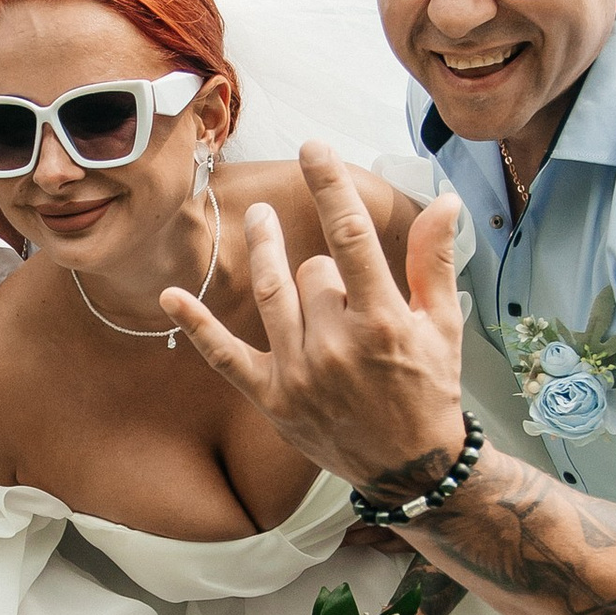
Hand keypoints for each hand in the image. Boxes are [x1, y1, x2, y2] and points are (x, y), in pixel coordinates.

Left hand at [163, 143, 473, 503]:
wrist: (410, 467)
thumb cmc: (429, 388)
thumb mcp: (443, 324)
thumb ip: (434, 260)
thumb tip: (443, 200)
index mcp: (382, 322)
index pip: (350, 238)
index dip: (330, 187)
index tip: (313, 147)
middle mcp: (336, 346)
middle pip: (313, 271)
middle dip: (329, 271)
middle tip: (346, 293)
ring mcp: (299, 374)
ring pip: (274, 294)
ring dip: (264, 253)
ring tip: (259, 218)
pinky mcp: (272, 398)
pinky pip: (225, 356)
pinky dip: (197, 326)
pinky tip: (172, 295)